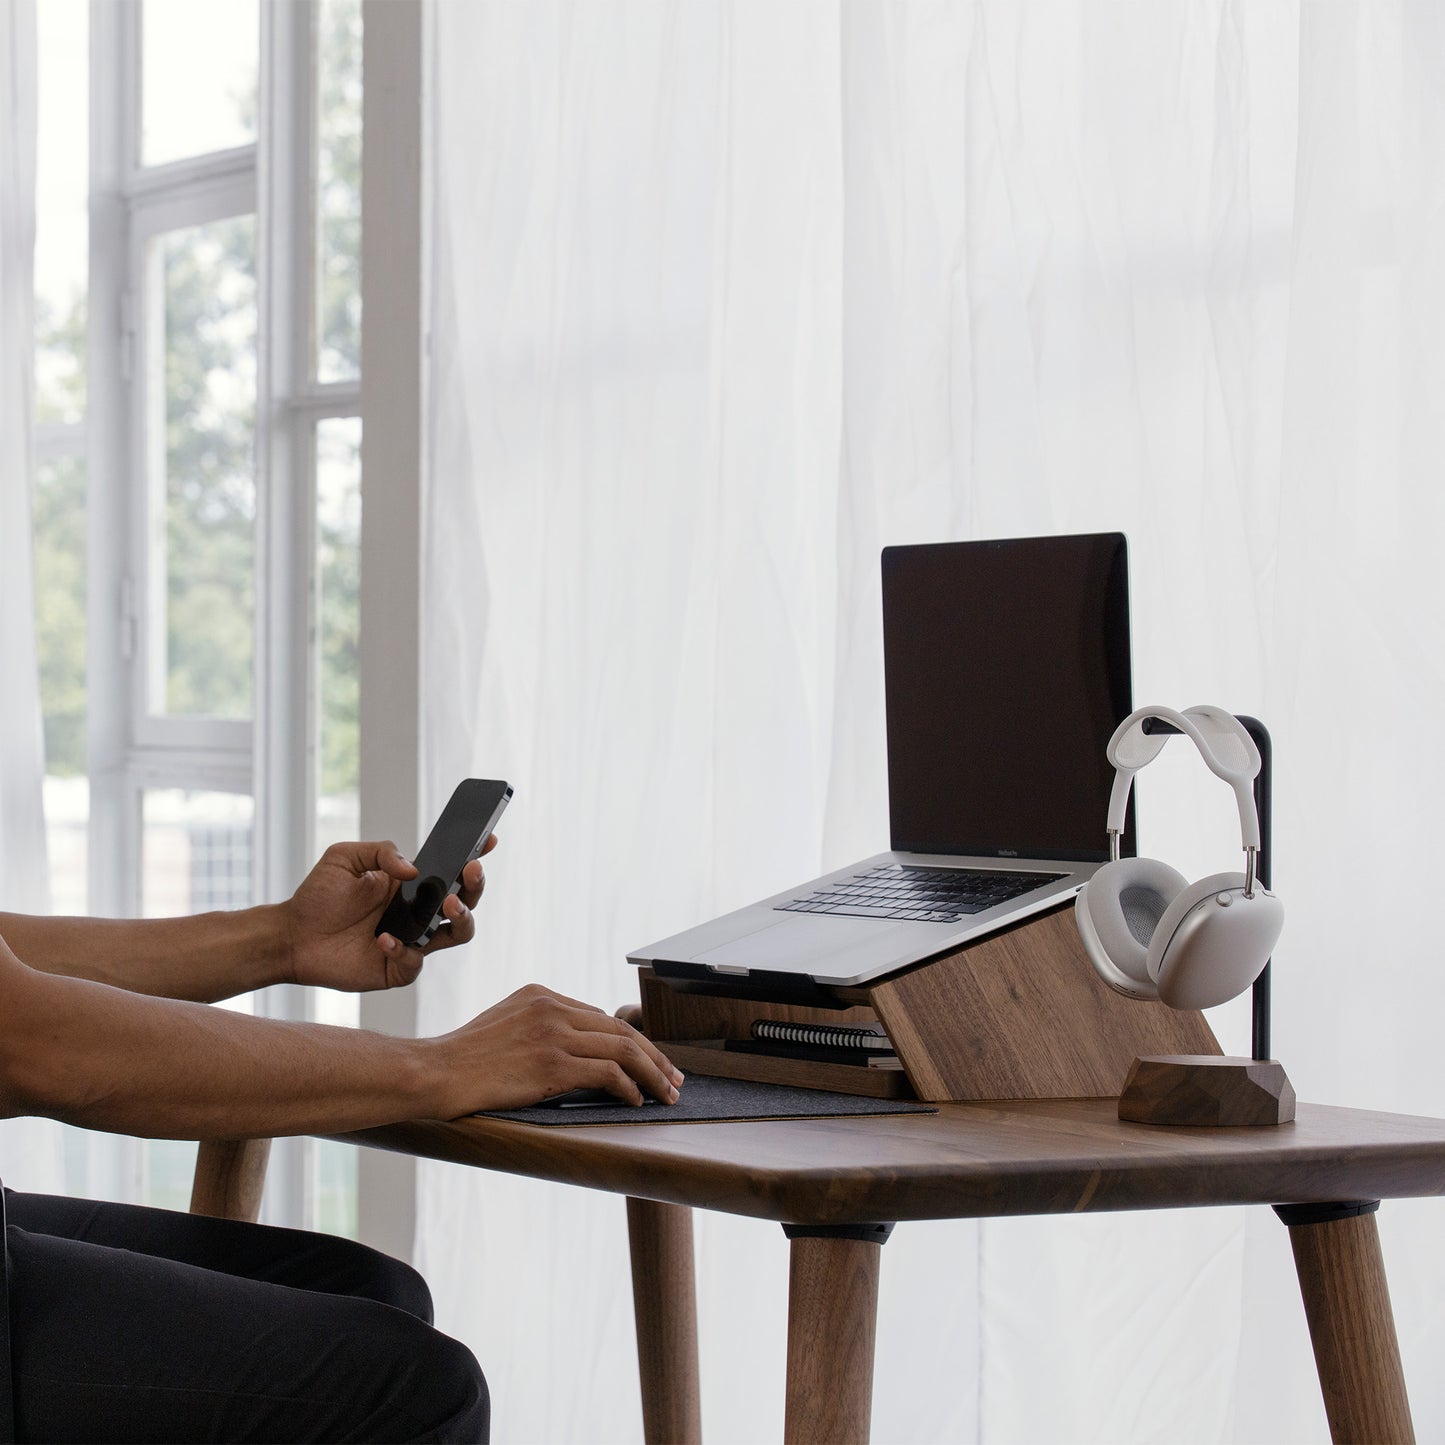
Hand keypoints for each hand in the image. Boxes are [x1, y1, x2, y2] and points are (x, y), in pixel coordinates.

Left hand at [285, 837, 496, 992]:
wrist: (291, 935)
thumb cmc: (318, 895)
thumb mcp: (346, 857)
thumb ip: (382, 853)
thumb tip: (413, 870)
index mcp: (412, 886)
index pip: (452, 870)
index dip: (475, 856)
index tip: (488, 840)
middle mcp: (418, 913)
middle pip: (466, 902)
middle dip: (476, 887)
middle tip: (470, 872)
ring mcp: (411, 941)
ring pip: (458, 934)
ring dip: (462, 919)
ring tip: (448, 905)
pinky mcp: (396, 969)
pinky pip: (415, 963)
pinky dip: (404, 950)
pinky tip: (383, 939)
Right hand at [429, 983, 685, 1114]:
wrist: (435, 1071)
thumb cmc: (463, 1059)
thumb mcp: (505, 1024)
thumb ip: (540, 1027)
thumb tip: (577, 1048)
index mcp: (541, 994)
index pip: (599, 1016)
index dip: (628, 1040)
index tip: (647, 1059)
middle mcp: (552, 1007)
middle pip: (620, 1029)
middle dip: (653, 1055)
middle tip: (673, 1077)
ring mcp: (554, 1033)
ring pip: (623, 1048)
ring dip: (652, 1073)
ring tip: (667, 1093)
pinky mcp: (553, 1062)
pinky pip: (608, 1072)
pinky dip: (630, 1087)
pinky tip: (636, 1100)